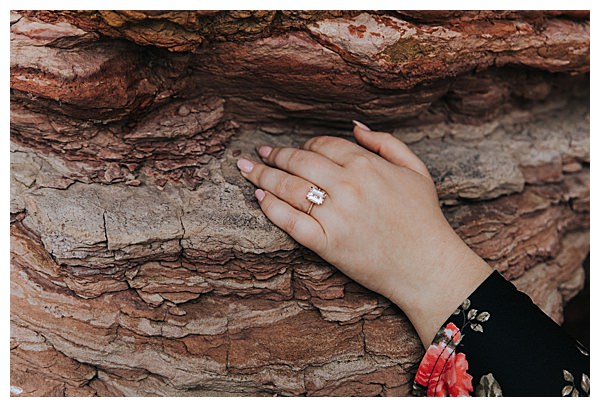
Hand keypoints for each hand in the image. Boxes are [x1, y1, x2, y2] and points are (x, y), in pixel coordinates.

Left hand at [236, 121, 491, 345]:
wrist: (427, 267)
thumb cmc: (423, 218)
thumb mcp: (416, 170)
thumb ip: (386, 143)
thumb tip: (355, 125)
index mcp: (366, 165)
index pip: (321, 145)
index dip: (303, 144)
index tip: (292, 149)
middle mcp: (347, 186)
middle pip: (298, 162)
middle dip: (274, 155)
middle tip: (258, 155)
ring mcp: (335, 216)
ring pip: (288, 188)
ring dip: (263, 176)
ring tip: (247, 170)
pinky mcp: (326, 244)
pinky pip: (290, 222)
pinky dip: (271, 208)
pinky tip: (260, 198)